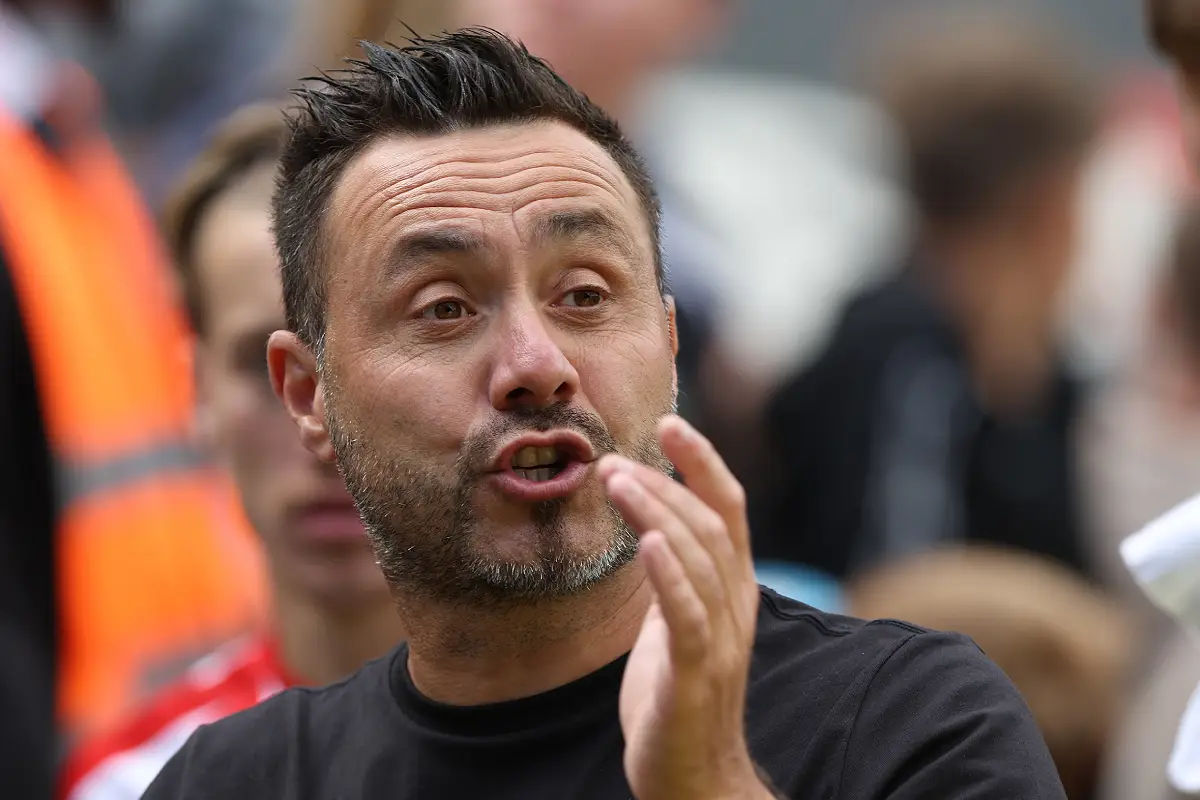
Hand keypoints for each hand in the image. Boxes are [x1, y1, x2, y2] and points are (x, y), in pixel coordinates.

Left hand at [600, 415, 770, 799]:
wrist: (694, 779)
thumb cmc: (677, 698)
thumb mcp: (673, 625)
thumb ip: (669, 578)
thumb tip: (647, 527)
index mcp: (731, 590)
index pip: (728, 510)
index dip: (703, 463)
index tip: (670, 423)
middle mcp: (735, 607)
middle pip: (711, 526)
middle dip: (665, 484)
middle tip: (614, 460)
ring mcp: (721, 641)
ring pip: (699, 560)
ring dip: (658, 513)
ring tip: (618, 482)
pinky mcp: (698, 676)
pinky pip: (689, 617)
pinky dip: (670, 576)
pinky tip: (647, 543)